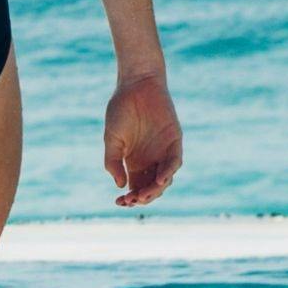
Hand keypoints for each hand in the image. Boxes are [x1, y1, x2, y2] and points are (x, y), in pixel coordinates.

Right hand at [100, 67, 181, 209]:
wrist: (136, 85)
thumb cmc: (121, 110)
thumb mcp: (112, 139)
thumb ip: (113, 161)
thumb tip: (120, 185)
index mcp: (135, 161)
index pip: (136, 187)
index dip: (129, 198)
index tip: (119, 202)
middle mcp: (151, 160)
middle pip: (151, 188)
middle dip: (142, 198)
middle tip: (132, 200)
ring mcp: (164, 152)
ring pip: (164, 180)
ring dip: (155, 190)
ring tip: (143, 195)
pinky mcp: (174, 142)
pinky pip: (174, 162)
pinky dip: (168, 173)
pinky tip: (160, 180)